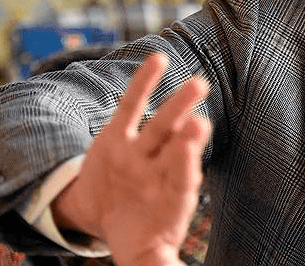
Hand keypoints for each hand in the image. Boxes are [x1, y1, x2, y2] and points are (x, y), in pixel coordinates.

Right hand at [52, 53, 210, 265]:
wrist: (102, 213)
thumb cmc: (136, 232)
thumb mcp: (145, 255)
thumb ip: (158, 265)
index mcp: (171, 198)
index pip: (183, 181)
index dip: (187, 170)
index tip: (195, 164)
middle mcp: (160, 170)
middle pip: (178, 150)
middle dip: (190, 138)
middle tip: (202, 122)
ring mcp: (141, 152)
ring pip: (162, 125)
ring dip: (178, 105)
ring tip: (198, 84)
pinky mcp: (118, 137)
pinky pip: (132, 105)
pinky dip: (144, 83)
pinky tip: (158, 59)